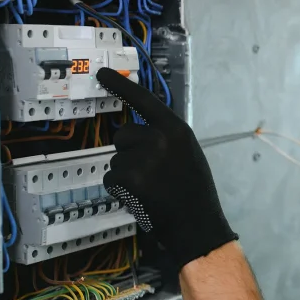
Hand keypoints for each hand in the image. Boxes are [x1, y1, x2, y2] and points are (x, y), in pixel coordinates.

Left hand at [96, 67, 236, 269]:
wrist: (198, 226)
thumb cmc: (195, 193)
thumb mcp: (188, 155)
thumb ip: (166, 140)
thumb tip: (135, 134)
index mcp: (177, 130)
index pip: (145, 101)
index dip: (121, 86)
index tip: (101, 73)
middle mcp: (159, 139)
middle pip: (123, 135)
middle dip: (129, 152)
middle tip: (152, 175)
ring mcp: (143, 158)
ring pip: (116, 161)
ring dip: (127, 176)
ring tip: (152, 191)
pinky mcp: (129, 179)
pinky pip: (111, 180)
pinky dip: (122, 192)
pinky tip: (143, 199)